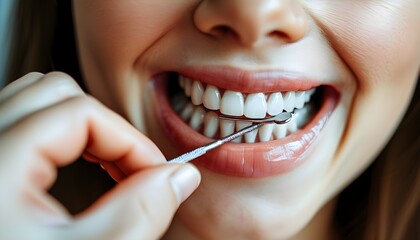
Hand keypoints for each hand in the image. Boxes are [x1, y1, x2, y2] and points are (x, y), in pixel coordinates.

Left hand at [0, 72, 200, 239]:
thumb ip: (142, 213)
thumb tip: (180, 178)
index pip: (82, 113)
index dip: (131, 141)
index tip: (156, 174)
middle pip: (55, 93)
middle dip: (105, 127)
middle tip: (128, 168)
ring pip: (34, 101)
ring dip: (79, 125)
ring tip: (104, 162)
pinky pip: (20, 121)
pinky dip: (56, 133)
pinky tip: (72, 164)